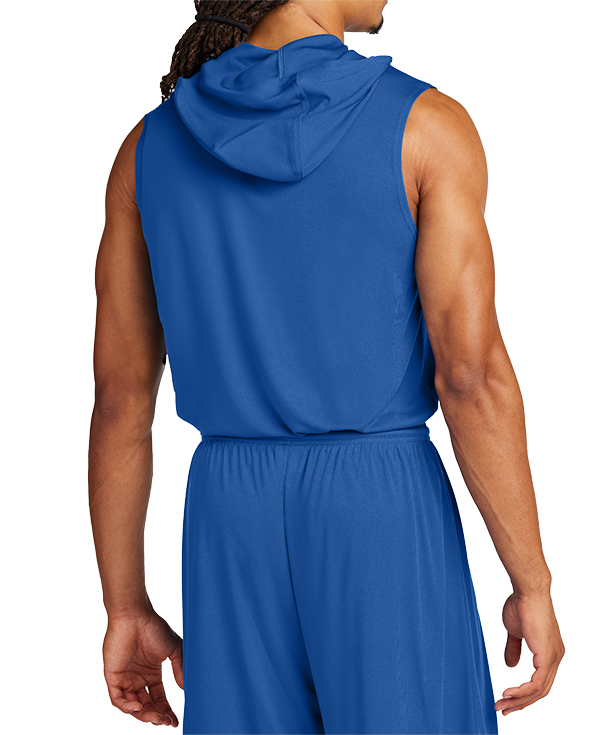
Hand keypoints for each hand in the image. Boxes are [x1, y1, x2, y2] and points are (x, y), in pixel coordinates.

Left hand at [103, 609, 182, 726]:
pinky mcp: (113, 677)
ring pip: (132, 707)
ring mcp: (125, 679)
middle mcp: (138, 678)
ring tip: (156, 717)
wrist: (136, 615)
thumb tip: (186, 689)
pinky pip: (118, 699)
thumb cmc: (154, 627)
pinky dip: (127, 707)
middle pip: (146, 706)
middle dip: (156, 716)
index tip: (175, 721)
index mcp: (151, 673)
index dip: (167, 711)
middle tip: (166, 721)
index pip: (159, 699)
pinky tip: (138, 706)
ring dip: (143, 715)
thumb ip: (180, 669)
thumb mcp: (173, 649)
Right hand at [494, 590, 564, 715]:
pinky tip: (508, 693)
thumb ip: (514, 648)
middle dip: (520, 702)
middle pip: (540, 691)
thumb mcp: (514, 631)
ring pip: (539, 691)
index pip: (540, 680)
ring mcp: (554, 658)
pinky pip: (536, 684)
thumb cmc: (521, 604)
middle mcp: (556, 657)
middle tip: (502, 708)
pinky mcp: (547, 656)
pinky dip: (522, 692)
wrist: (528, 590)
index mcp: (549, 651)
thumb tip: (510, 665)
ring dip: (518, 700)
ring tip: (501, 704)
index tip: (506, 698)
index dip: (523, 693)